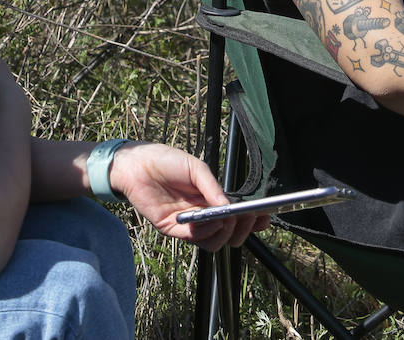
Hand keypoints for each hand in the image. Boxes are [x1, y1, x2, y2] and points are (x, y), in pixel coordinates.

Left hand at [108, 143, 268, 251]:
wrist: (139, 164)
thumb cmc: (167, 162)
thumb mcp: (196, 168)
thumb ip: (212, 187)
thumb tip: (228, 206)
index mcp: (212, 199)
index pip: (237, 217)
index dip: (252, 220)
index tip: (264, 216)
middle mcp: (203, 215)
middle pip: (229, 234)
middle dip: (242, 229)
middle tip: (245, 217)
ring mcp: (189, 224)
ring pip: (214, 242)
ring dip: (224, 232)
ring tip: (225, 218)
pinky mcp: (173, 229)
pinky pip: (194, 239)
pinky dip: (205, 232)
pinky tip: (207, 219)